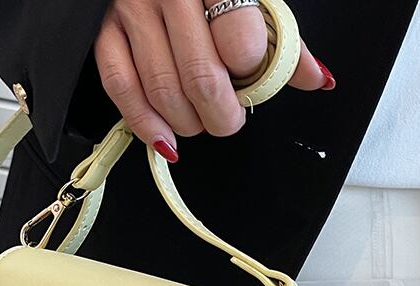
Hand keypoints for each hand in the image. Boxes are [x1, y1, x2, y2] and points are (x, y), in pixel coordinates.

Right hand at [94, 0, 334, 161]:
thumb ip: (281, 38)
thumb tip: (317, 79)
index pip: (240, 43)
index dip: (250, 77)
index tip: (250, 84)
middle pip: (201, 78)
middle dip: (221, 116)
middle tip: (228, 119)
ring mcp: (132, 10)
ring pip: (163, 90)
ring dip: (188, 123)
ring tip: (200, 121)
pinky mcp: (102, 31)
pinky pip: (122, 90)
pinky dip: (146, 124)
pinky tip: (166, 138)